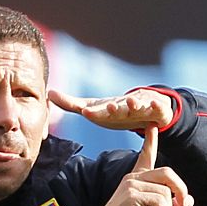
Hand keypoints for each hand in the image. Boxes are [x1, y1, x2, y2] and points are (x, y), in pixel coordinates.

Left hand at [49, 87, 174, 130]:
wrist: (146, 107)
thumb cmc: (114, 110)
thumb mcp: (93, 108)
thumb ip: (71, 104)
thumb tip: (48, 93)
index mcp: (109, 108)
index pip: (99, 111)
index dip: (94, 112)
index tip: (85, 112)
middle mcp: (124, 105)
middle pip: (118, 108)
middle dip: (114, 107)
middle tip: (110, 106)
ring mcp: (141, 106)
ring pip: (138, 106)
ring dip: (135, 104)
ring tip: (132, 103)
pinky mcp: (156, 110)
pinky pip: (158, 109)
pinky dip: (157, 106)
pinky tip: (156, 105)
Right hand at [87, 126, 192, 205]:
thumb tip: (188, 200)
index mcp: (136, 180)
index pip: (146, 156)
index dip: (151, 140)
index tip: (153, 125)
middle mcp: (133, 179)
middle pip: (168, 173)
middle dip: (180, 190)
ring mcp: (131, 185)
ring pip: (166, 189)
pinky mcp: (131, 196)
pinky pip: (160, 199)